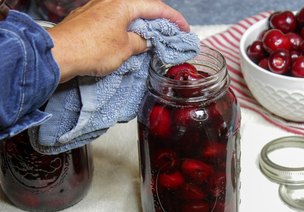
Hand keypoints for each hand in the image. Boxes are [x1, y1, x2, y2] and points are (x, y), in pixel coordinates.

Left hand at [48, 0, 189, 82]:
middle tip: (169, 32)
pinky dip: (126, 26)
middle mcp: (111, 0)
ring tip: (151, 36)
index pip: (156, 8)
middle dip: (159, 19)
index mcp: (124, 4)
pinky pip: (114, 18)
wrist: (59, 54)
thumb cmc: (91, 50)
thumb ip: (140, 42)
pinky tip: (128, 37)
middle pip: (142, 6)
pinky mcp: (88, 17)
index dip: (174, 19)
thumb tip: (145, 41)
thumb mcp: (125, 49)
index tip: (184, 29)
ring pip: (127, 12)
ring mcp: (97, 7)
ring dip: (142, 22)